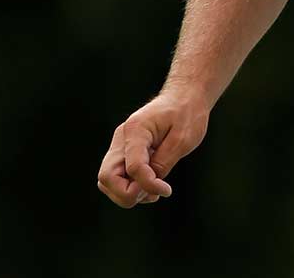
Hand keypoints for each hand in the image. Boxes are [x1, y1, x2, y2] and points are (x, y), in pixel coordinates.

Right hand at [97, 89, 210, 207]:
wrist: (184, 97)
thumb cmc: (187, 114)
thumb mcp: (183, 139)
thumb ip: (164, 162)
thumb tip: (148, 185)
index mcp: (136, 130)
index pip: (133, 167)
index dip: (148, 185)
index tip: (166, 190)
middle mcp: (121, 138)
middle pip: (106, 177)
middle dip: (127, 194)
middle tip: (153, 195)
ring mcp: (120, 146)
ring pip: (107, 180)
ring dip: (127, 193)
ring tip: (153, 192)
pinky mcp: (124, 152)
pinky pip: (117, 177)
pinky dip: (129, 187)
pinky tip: (150, 188)